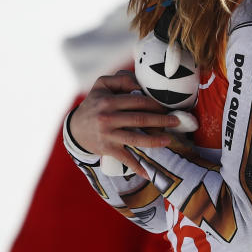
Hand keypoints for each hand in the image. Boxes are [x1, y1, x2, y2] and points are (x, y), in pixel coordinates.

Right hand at [69, 71, 192, 178]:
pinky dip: (137, 167)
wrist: (75, 128)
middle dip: (161, 121)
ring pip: (136, 138)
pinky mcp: (107, 149)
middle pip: (140, 119)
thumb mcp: (102, 85)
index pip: (138, 101)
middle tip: (176, 121)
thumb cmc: (94, 103)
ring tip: (169, 140)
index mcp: (108, 100)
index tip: (166, 107)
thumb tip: (140, 85)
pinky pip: (125, 158)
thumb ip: (121, 79)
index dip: (155, 104)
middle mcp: (107, 117)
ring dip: (155, 140)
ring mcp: (108, 135)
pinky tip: (149, 173)